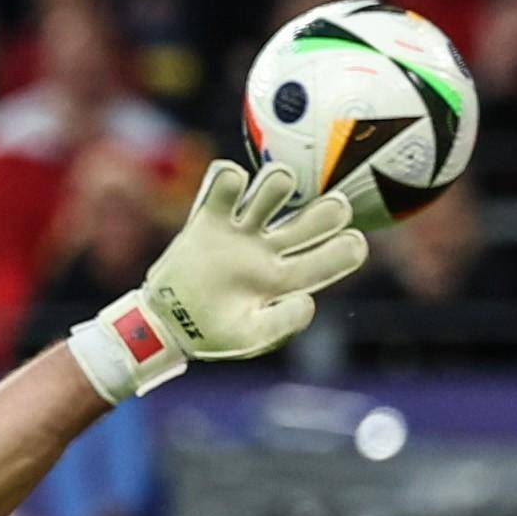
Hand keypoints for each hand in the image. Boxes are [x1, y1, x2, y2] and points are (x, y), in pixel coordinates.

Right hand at [140, 162, 368, 364]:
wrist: (164, 326)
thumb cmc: (212, 334)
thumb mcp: (249, 337)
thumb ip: (282, 323)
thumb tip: (306, 298)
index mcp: (287, 278)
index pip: (335, 256)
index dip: (348, 247)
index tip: (351, 242)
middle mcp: (271, 249)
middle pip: (316, 216)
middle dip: (330, 210)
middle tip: (333, 207)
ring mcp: (241, 232)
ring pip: (274, 189)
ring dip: (280, 182)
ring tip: (280, 187)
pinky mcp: (208, 221)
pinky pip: (224, 186)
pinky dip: (230, 178)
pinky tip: (232, 184)